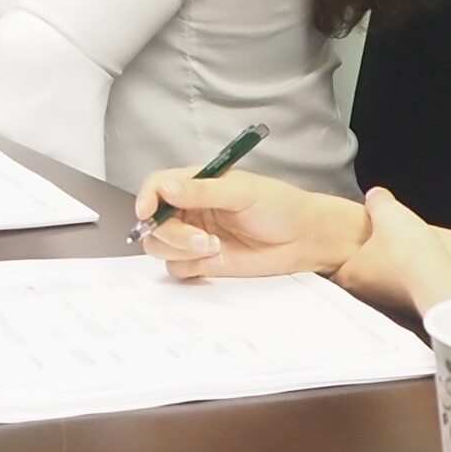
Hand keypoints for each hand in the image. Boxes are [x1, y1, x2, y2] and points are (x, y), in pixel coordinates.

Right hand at [133, 166, 370, 282]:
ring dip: (180, 249)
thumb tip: (167, 188)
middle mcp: (191, 209)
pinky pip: (177, 268)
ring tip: (213, 248)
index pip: (157, 185)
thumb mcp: (242, 191)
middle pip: (154, 221)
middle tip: (201, 239)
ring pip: (160, 246)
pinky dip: (190, 266)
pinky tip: (216, 259)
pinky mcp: (203, 262)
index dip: (146, 198)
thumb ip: (203, 191)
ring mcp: (195, 236)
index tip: (146, 212)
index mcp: (197, 183)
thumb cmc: (279, 206)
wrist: (304, 239)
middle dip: (171, 232)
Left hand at [334, 186, 450, 316]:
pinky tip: (422, 264)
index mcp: (350, 274)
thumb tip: (375, 196)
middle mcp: (366, 293)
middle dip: (369, 256)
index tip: (346, 239)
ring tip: (405, 249)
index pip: (332, 264)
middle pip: (360, 272)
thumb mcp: (387, 212)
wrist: (442, 285)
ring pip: (385, 281)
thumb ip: (376, 201)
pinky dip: (411, 276)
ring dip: (392, 266)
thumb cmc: (408, 254)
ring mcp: (390, 303)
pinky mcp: (412, 307)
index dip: (339, 249)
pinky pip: (407, 288)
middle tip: (378, 240)